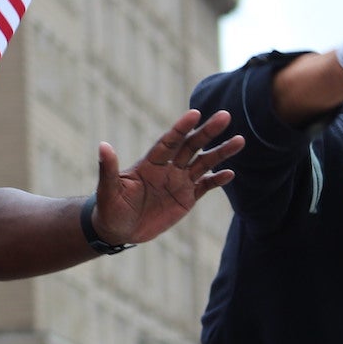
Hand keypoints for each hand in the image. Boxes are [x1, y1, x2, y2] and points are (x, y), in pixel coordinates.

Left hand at [87, 109, 243, 244]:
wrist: (118, 230)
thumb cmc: (109, 208)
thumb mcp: (108, 190)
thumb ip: (109, 168)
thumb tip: (103, 145)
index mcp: (150, 163)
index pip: (169, 141)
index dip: (181, 128)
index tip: (195, 113)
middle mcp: (167, 168)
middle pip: (191, 146)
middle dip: (207, 132)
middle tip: (225, 116)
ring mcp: (179, 182)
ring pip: (204, 163)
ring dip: (220, 152)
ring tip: (240, 140)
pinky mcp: (186, 198)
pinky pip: (205, 186)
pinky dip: (217, 180)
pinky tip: (231, 173)